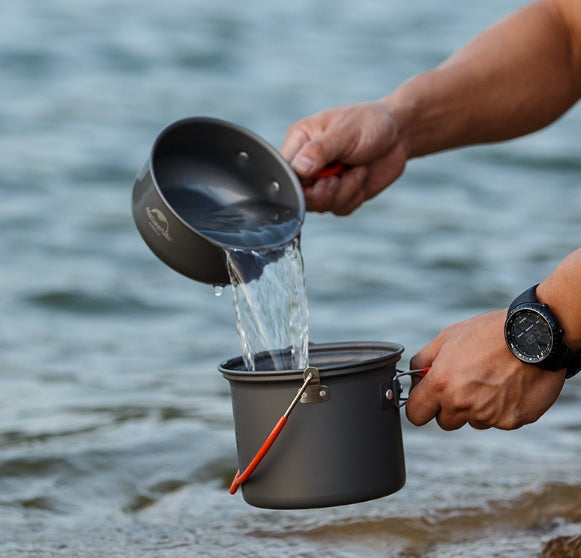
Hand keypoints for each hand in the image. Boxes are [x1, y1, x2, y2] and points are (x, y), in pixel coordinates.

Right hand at [280, 102, 407, 214]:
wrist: (398, 135)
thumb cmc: (369, 124)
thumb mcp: (344, 132)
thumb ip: (319, 151)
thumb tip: (298, 169)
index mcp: (299, 143)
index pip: (283, 171)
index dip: (298, 181)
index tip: (319, 175)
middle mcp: (306, 165)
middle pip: (299, 196)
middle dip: (324, 191)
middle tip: (340, 174)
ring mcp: (322, 183)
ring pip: (320, 206)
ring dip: (344, 191)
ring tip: (357, 168)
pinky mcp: (339, 195)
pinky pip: (339, 209)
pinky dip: (354, 196)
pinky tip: (361, 176)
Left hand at [406, 309, 566, 429]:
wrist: (535, 335)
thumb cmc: (489, 332)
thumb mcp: (448, 337)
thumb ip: (424, 359)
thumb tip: (414, 376)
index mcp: (442, 384)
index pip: (416, 414)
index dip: (420, 406)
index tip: (426, 398)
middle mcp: (463, 404)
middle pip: (444, 421)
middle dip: (448, 406)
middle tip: (463, 383)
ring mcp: (489, 416)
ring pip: (473, 421)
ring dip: (476, 408)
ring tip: (490, 380)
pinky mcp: (512, 421)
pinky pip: (497, 420)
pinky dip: (500, 407)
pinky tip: (508, 385)